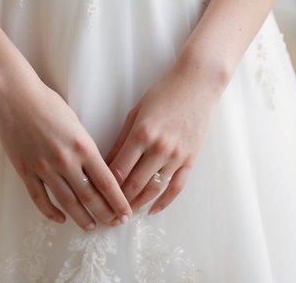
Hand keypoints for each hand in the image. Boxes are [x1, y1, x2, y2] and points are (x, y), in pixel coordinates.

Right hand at [0, 71, 132, 231]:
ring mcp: (44, 168)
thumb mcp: (74, 121)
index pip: (107, 182)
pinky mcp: (26, 171)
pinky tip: (60, 219)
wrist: (15, 95)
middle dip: (105, 213)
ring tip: (91, 226)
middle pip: (90, 197)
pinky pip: (40, 199)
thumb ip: (84, 146)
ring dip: (82, 218)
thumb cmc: (46, 102)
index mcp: (82, 146)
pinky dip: (51, 213)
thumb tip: (94, 168)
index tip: (126, 212)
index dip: (118, 201)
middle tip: (114, 223)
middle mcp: (65, 161)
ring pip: (67, 202)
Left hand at [104, 60, 223, 215]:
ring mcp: (176, 156)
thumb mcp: (137, 111)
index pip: (119, 169)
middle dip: (120, 200)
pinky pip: (176, 187)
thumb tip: (107, 163)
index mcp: (141, 133)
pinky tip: (153, 210)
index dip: (107, 186)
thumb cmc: (164, 92)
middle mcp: (159, 148)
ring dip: (139, 204)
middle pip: (134, 184)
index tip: (98, 193)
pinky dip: (163, 202)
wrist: (197, 83)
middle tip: (109, 210)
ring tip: (127, 212)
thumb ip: (122, 138)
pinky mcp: (190, 159)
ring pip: (154, 190)